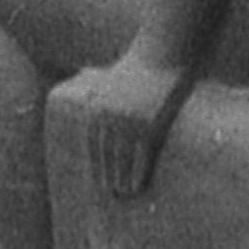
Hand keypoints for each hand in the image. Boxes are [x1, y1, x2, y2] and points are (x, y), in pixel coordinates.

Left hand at [85, 53, 188, 199]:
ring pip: (121, 161)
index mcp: (97, 108)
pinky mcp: (149, 127)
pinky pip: (141, 158)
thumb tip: (84, 75)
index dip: (97, 167)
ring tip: (125, 195)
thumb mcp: (112, 75)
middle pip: (106, 157)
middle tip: (112, 196)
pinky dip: (138, 175)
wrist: (164, 53)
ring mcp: (129, 123)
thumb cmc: (142, 64)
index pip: (94, 146)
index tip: (100, 182)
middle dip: (107, 178)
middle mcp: (109, 118)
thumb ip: (100, 88)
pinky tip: (139, 187)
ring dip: (121, 182)